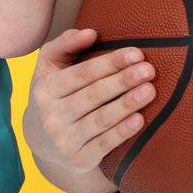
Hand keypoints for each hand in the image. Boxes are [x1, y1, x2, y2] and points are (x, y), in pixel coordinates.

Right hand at [28, 28, 156, 175]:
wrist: (42, 140)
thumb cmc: (55, 94)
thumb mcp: (50, 66)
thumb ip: (66, 43)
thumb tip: (90, 32)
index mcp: (45, 89)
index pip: (81, 74)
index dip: (109, 63)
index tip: (136, 53)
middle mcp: (51, 116)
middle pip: (93, 95)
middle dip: (123, 80)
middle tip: (148, 70)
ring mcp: (63, 140)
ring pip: (100, 119)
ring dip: (127, 104)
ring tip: (150, 90)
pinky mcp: (78, 160)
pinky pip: (104, 145)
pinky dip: (122, 132)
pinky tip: (140, 119)